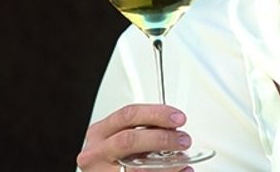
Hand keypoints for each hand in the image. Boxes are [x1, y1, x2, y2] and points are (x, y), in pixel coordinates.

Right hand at [76, 104, 192, 171]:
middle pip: (130, 140)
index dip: (156, 114)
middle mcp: (96, 153)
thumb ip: (142, 132)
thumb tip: (173, 129)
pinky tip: (181, 171)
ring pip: (136, 169)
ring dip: (166, 164)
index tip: (178, 117)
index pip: (128, 115)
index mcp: (100, 133)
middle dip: (161, 138)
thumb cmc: (113, 159)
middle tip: (183, 140)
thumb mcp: (120, 140)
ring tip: (183, 160)